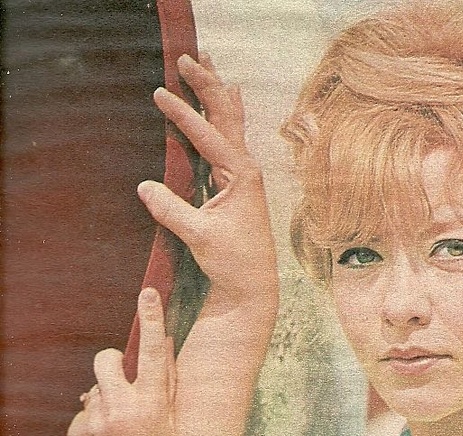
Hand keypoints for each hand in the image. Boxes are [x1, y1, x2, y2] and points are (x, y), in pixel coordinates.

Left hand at [66, 288, 176, 435]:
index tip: (148, 292)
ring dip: (104, 401)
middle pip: (107, 360)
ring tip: (117, 433)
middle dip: (113, 363)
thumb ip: (169, 387)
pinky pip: (82, 415)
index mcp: (155, 408)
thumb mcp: (173, 429)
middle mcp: (123, 411)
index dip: (152, 319)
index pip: (155, 353)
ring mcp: (94, 424)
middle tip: (120, 379)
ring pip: (94, 390)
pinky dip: (92, 425)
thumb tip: (166, 347)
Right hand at [137, 54, 277, 312]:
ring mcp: (243, 177)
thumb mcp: (200, 236)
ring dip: (217, 93)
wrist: (253, 286)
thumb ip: (172, 210)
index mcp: (241, 176)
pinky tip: (230, 101)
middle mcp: (246, 170)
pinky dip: (225, 117)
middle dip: (206, 85)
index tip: (158, 93)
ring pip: (230, 124)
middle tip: (186, 56)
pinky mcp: (236, 187)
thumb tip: (143, 186)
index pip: (208, 135)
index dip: (183, 114)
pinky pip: (228, 141)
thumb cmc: (233, 262)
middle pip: (226, 117)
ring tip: (208, 63)